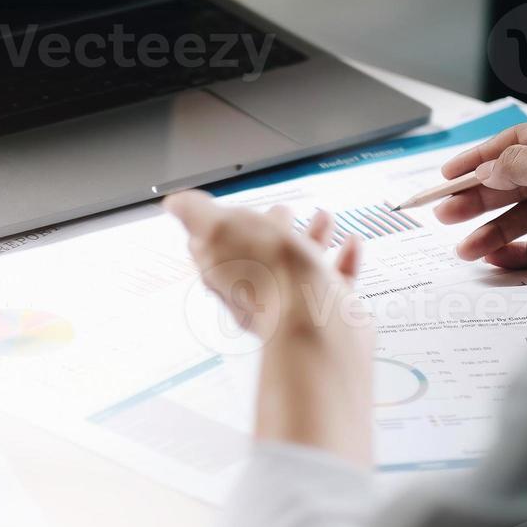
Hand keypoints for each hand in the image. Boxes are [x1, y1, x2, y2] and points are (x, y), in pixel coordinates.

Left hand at [166, 193, 375, 464]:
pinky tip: (351, 242)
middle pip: (260, 254)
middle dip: (271, 228)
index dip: (220, 226)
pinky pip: (337, 279)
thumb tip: (175, 204)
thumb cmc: (267, 276)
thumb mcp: (217, 228)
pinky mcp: (328, 306)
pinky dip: (344, 258)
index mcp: (225, 270)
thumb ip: (195, 213)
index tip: (229, 211)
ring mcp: (294, 298)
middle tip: (283, 211)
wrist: (314, 322)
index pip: (213, 248)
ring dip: (312, 236)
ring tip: (323, 217)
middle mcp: (257, 288)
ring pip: (301, 263)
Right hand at [435, 112, 526, 267]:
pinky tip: (497, 260)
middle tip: (445, 215)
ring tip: (466, 250)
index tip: (447, 176)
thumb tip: (487, 167)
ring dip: (495, 231)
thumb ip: (517, 166)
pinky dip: (521, 251)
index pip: (519, 142)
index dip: (480, 158)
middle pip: (519, 180)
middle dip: (480, 199)